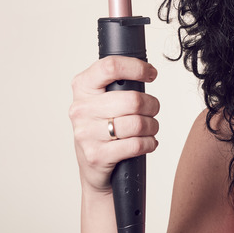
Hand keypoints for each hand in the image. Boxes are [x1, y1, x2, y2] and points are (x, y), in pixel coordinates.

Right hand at [69, 56, 159, 192]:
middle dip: (152, 105)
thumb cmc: (103, 126)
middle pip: (133, 100)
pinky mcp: (97, 155)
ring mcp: (86, 133)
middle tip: (153, 110)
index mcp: (82, 87)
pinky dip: (150, 143)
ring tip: (150, 128)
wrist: (92, 166)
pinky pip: (137, 144)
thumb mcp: (103, 99)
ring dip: (152, 126)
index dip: (137, 68)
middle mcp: (81, 109)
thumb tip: (148, 71)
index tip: (151, 74)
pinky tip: (147, 142)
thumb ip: (119, 84)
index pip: (110, 66)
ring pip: (138, 123)